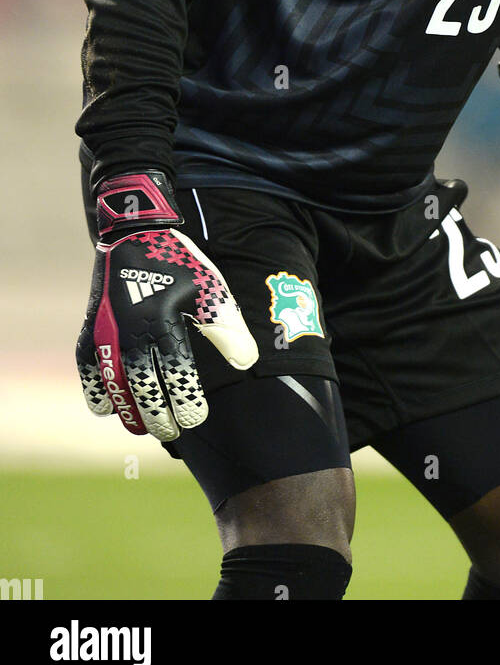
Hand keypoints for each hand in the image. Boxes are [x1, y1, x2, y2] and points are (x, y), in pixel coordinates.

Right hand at [76, 170, 257, 440]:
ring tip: (143, 426)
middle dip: (159, 416)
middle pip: (144, 389)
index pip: (176, 376)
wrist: (136, 233)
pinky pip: (87, 369)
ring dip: (127, 410)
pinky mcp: (91, 328)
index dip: (187, 403)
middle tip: (172, 431)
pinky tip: (107, 406)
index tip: (196, 418)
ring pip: (114, 385)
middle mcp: (130, 332)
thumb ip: (228, 328)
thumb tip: (247, 363)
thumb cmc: (179, 263)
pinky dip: (95, 391)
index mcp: (163, 322)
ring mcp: (106, 332)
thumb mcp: (211, 288)